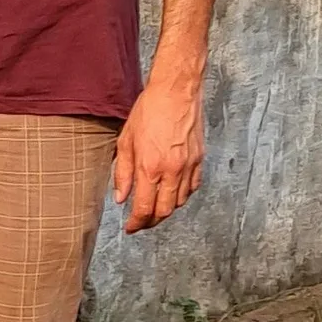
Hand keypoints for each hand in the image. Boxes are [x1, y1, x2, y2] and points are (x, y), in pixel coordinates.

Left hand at [113, 77, 204, 232]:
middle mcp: (172, 171)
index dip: (136, 223)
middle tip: (140, 223)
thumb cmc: (148, 112)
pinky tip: (171, 193)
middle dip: (151, 222)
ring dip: (166, 210)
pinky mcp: (199, 160)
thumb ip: (122, 173)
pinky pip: (192, 188)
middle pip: (164, 211)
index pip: (144, 208)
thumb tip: (121, 198)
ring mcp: (189, 166)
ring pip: (179, 202)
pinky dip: (181, 196)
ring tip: (153, 208)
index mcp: (150, 167)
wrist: (176, 92)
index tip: (130, 228)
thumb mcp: (125, 141)